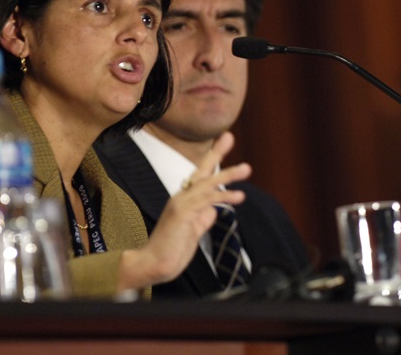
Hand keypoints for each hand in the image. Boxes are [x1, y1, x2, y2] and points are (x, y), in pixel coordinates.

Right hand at [117, 132, 249, 290]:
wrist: (154, 264)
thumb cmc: (172, 249)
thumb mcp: (193, 231)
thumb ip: (203, 218)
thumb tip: (214, 209)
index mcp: (185, 199)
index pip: (201, 175)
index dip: (213, 158)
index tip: (224, 140)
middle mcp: (182, 197)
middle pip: (201, 170)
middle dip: (216, 152)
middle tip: (229, 136)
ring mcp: (181, 204)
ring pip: (207, 183)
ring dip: (228, 174)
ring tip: (246, 168)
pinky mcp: (182, 214)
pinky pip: (206, 201)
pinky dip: (223, 196)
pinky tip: (240, 195)